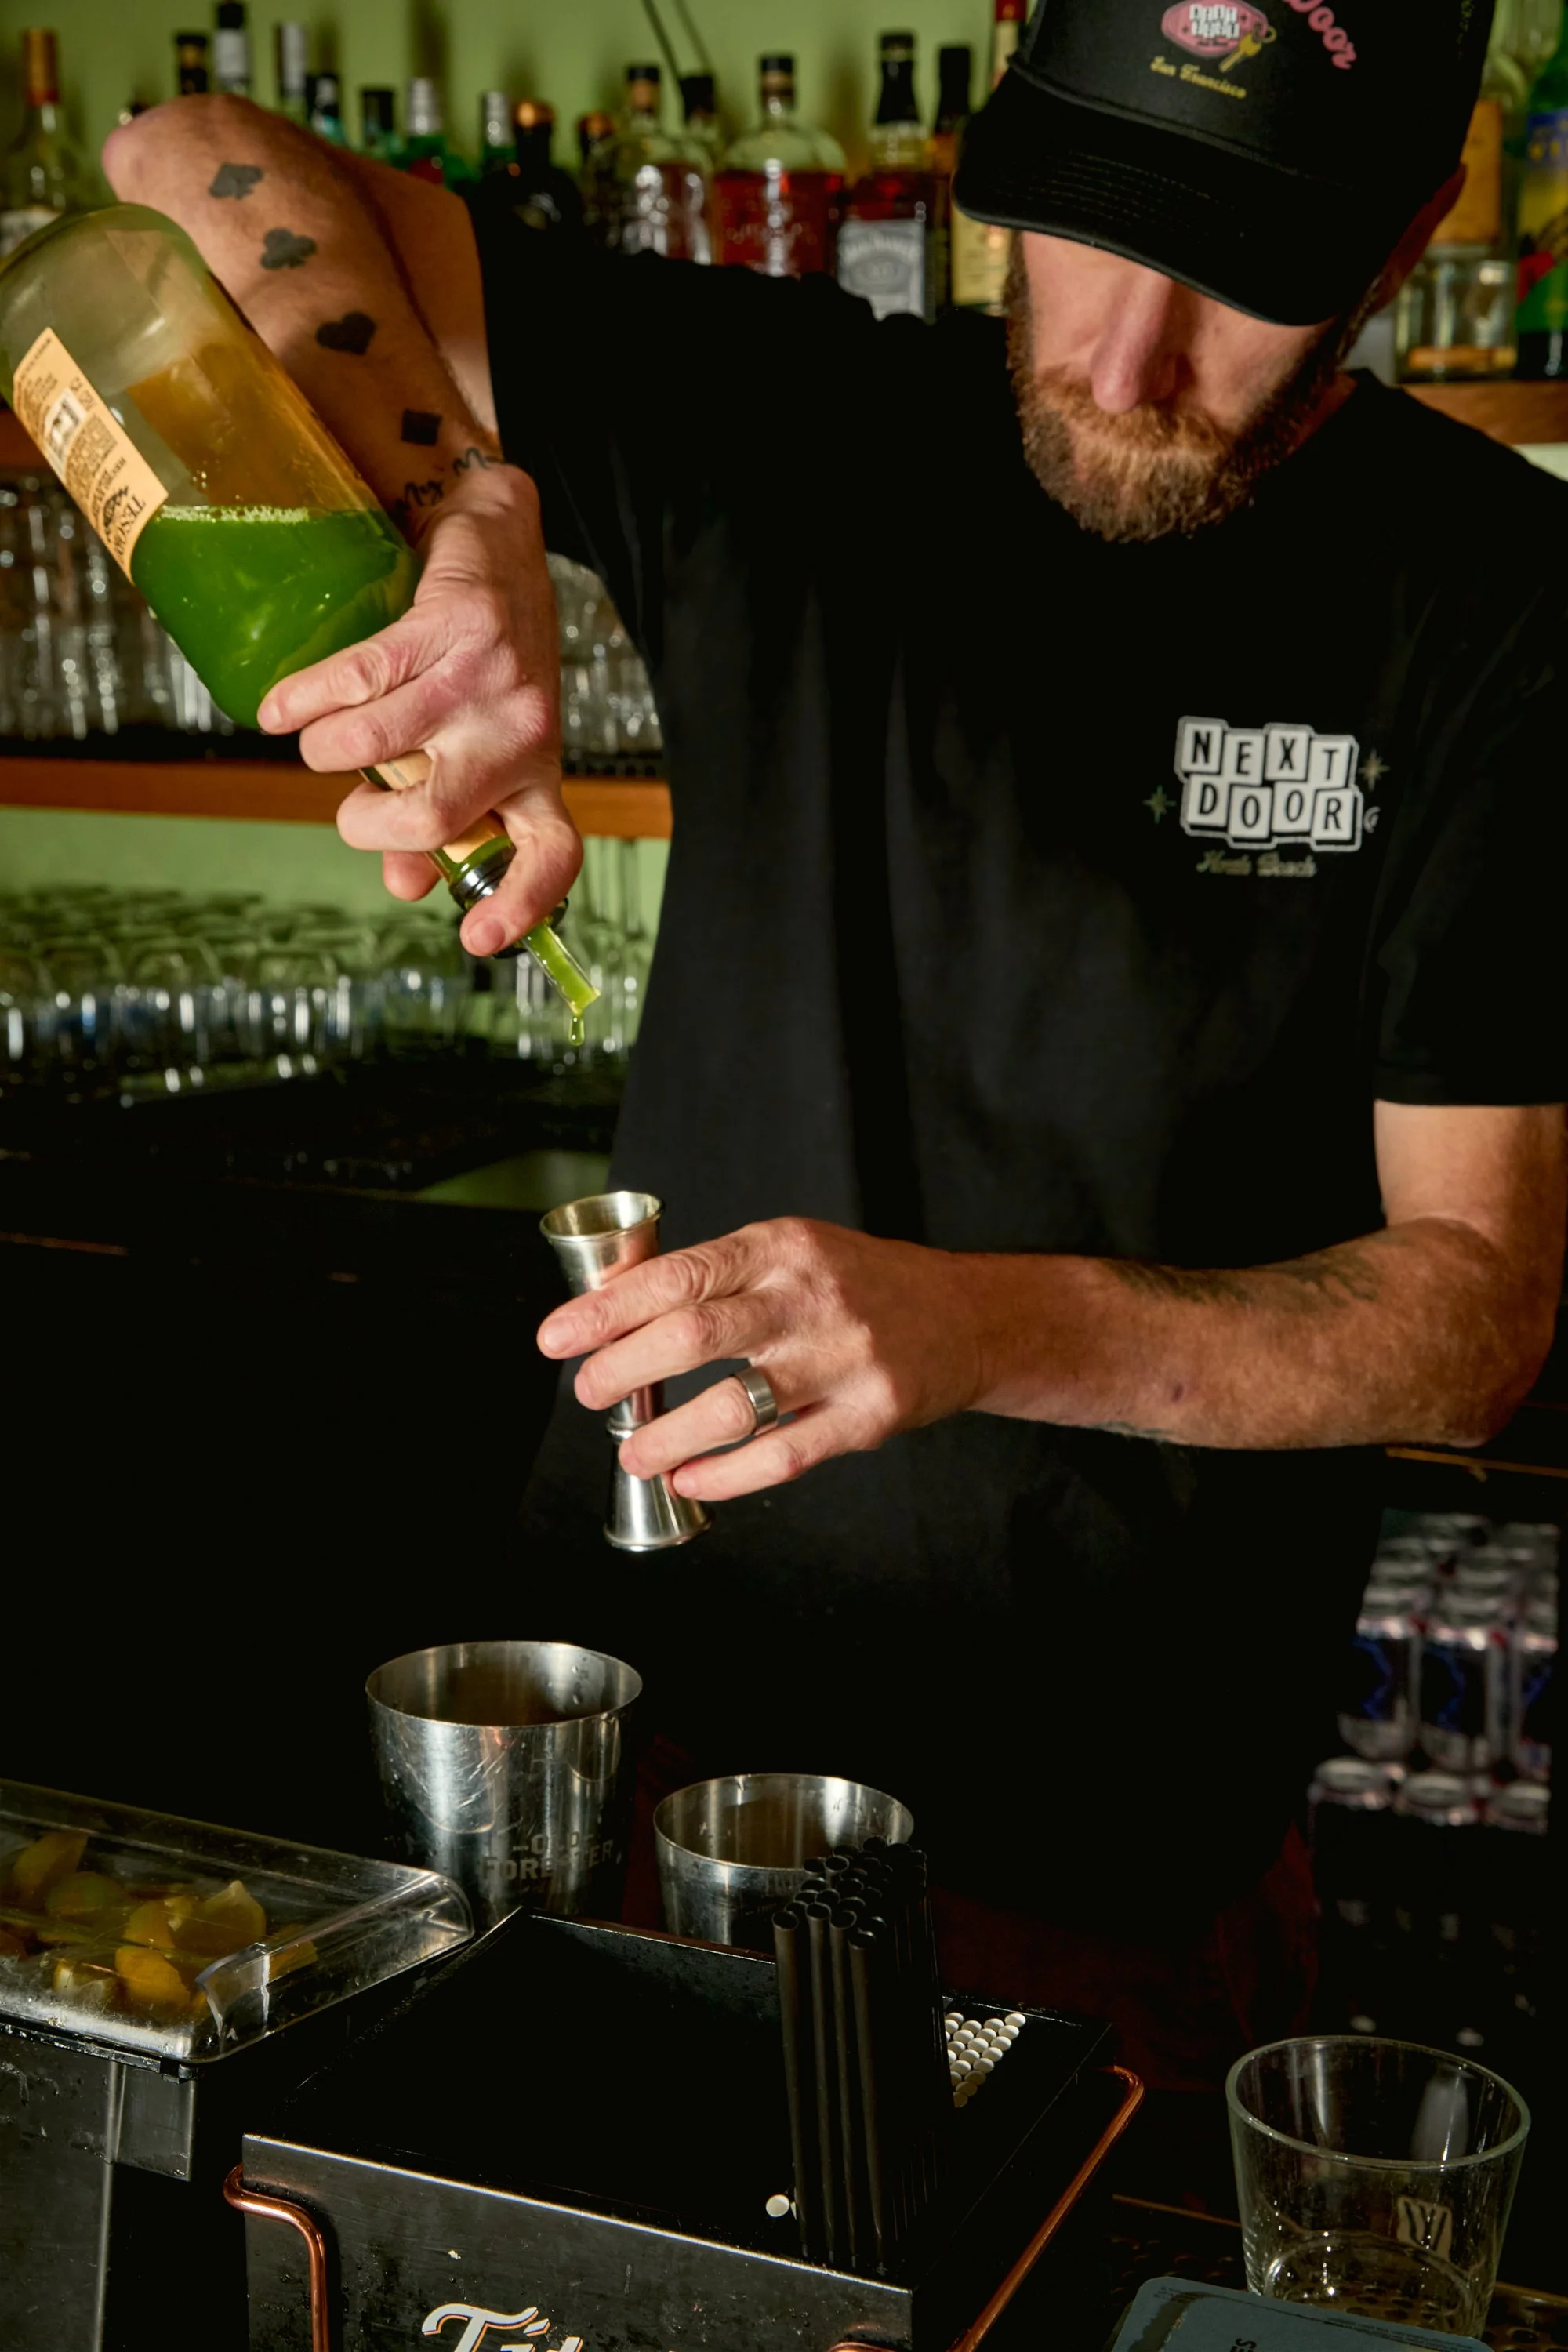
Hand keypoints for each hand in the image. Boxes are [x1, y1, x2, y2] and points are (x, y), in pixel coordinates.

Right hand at [255, 462, 575, 956]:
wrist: (500, 540)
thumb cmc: (480, 665)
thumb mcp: (476, 747)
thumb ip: (439, 821)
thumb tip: (402, 887)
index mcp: (539, 777)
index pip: (553, 855)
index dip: (520, 904)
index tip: (475, 939)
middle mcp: (522, 736)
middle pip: (437, 816)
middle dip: (370, 824)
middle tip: (353, 810)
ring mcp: (487, 681)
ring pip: (379, 748)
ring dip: (326, 753)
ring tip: (318, 743)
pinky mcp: (450, 626)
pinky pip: (356, 679)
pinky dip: (303, 699)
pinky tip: (278, 708)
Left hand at [536, 1218, 994, 1501]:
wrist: (966, 1317)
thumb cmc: (860, 1285)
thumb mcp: (790, 1251)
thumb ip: (715, 1275)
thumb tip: (610, 1305)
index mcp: (780, 1248)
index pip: (677, 1276)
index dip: (606, 1311)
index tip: (557, 1338)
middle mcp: (809, 1298)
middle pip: (694, 1336)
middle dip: (622, 1371)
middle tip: (590, 1393)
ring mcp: (842, 1359)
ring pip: (733, 1405)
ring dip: (666, 1436)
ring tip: (632, 1449)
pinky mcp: (867, 1416)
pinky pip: (781, 1455)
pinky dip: (725, 1475)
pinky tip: (691, 1480)